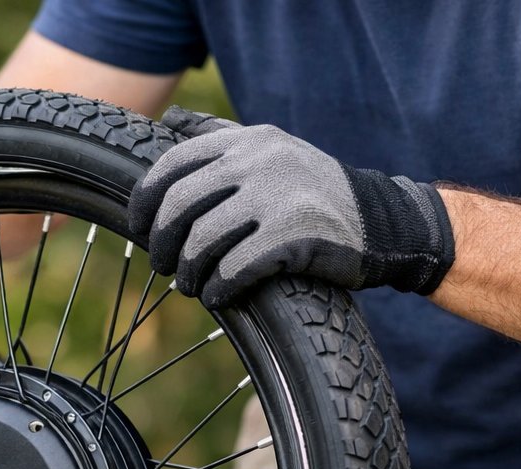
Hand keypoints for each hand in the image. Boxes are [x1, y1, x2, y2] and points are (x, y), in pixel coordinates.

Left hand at [128, 107, 454, 306]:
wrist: (382, 223)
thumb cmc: (313, 192)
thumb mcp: (271, 149)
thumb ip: (222, 135)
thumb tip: (171, 119)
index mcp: (247, 141)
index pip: (173, 165)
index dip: (144, 202)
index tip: (138, 229)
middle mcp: (260, 161)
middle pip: (180, 205)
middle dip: (161, 242)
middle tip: (164, 266)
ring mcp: (278, 196)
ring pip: (203, 239)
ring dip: (189, 271)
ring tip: (191, 286)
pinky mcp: (295, 235)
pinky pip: (235, 266)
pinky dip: (218, 287)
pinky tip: (218, 296)